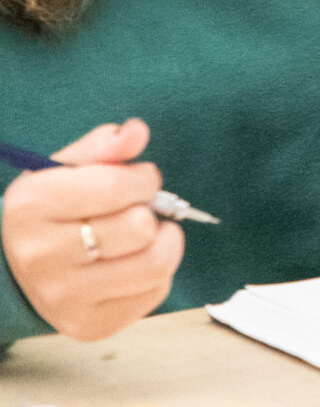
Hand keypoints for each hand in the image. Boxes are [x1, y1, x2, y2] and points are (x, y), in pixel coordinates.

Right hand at [0, 121, 183, 341]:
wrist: (18, 269)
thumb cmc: (54, 211)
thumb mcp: (66, 169)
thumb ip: (104, 146)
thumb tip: (136, 131)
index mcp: (32, 207)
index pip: (115, 186)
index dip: (144, 178)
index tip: (140, 179)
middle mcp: (41, 256)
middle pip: (139, 227)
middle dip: (150, 210)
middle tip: (137, 209)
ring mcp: (63, 297)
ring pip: (155, 264)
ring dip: (163, 241)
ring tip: (145, 234)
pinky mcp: (88, 325)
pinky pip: (155, 292)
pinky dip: (158, 273)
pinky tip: (134, 262)